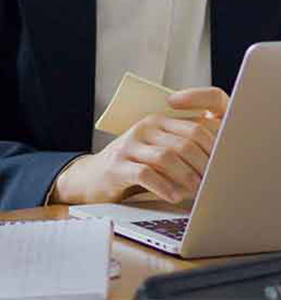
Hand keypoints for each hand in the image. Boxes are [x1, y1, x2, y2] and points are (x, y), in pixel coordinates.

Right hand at [53, 87, 227, 204]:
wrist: (94, 176)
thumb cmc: (134, 165)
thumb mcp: (158, 150)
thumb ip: (183, 149)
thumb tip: (219, 164)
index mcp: (158, 121)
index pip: (196, 128)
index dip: (215, 150)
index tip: (223, 169)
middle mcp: (144, 129)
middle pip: (184, 143)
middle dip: (203, 166)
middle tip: (213, 185)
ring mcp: (129, 146)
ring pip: (166, 157)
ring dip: (187, 177)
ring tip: (197, 193)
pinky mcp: (117, 165)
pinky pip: (145, 174)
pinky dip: (164, 186)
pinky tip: (173, 197)